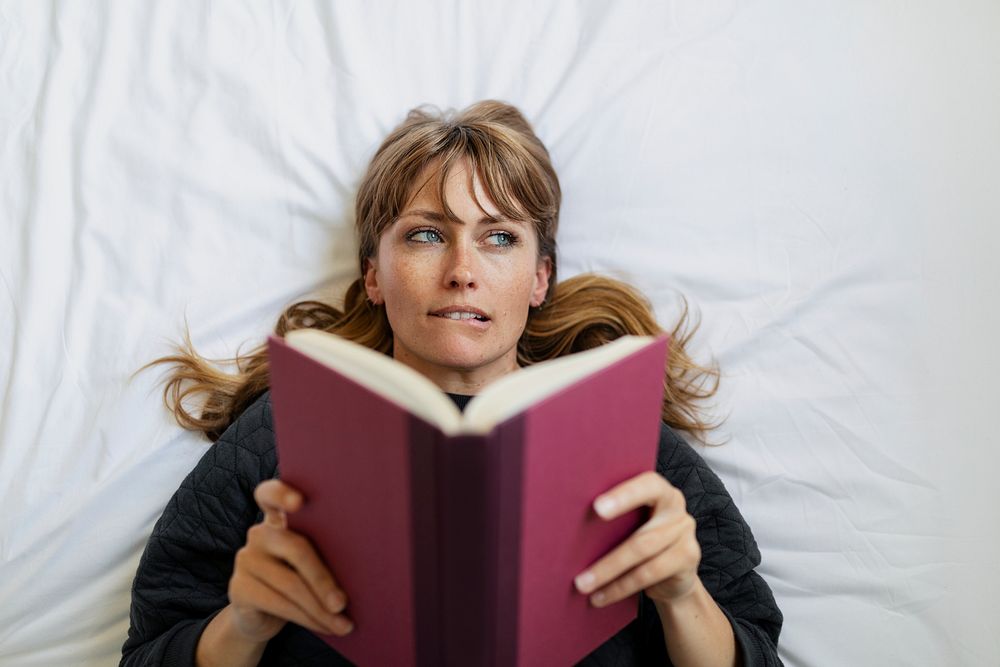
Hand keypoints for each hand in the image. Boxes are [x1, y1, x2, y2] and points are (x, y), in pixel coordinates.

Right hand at [226, 479, 354, 640]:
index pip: (271, 494)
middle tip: (343, 603)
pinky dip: (307, 619)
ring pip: (291, 583)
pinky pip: (279, 603)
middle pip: (295, 548)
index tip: (299, 502)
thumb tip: (368, 561)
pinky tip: (326, 627)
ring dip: (320, 609)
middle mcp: (259, 533)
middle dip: (323, 579)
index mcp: (280, 518)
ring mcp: (245, 558)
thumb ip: (323, 548)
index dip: (282, 493)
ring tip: (343, 625)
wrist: (261, 614)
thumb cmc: (299, 578)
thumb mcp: (310, 561)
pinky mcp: (238, 588)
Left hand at [573, 471, 700, 607]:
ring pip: (643, 556)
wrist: (674, 570)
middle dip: (609, 555)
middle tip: (575, 561)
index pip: (646, 485)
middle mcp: (675, 506)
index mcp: (658, 489)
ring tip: (582, 585)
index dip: (623, 496)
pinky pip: (650, 574)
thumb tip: (568, 524)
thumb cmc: (639, 536)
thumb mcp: (629, 520)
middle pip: (644, 535)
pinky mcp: (688, 557)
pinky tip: (600, 596)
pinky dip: (620, 587)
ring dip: (608, 573)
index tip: (596, 508)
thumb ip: (613, 516)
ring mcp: (684, 532)